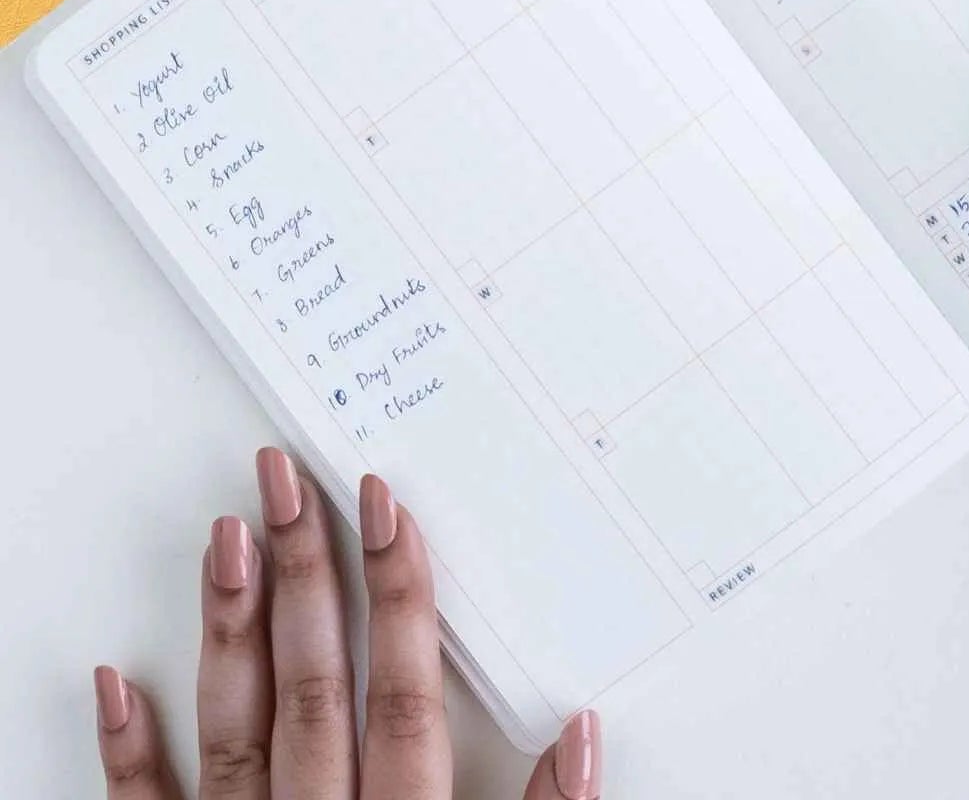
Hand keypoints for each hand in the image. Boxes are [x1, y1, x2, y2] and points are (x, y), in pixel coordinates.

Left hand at [92, 448, 601, 799]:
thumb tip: (584, 733)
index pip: (401, 695)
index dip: (398, 596)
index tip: (387, 510)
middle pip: (315, 688)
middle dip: (307, 577)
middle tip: (289, 481)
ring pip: (237, 732)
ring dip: (231, 632)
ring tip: (226, 537)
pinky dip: (128, 754)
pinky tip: (117, 678)